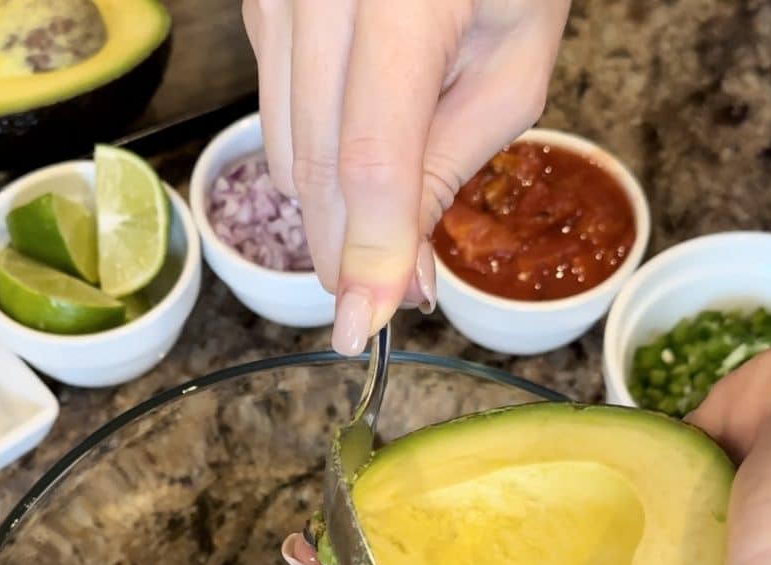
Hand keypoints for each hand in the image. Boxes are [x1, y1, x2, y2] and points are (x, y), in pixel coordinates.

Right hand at [242, 0, 569, 353]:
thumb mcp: (511, 63)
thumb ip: (449, 166)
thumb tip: (401, 276)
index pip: (370, 156)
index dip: (367, 255)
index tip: (365, 327)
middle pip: (315, 167)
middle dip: (346, 253)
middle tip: (385, 296)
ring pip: (284, 155)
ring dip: (331, 215)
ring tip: (384, 218)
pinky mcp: (259, 7)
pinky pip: (272, 119)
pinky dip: (314, 164)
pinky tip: (357, 155)